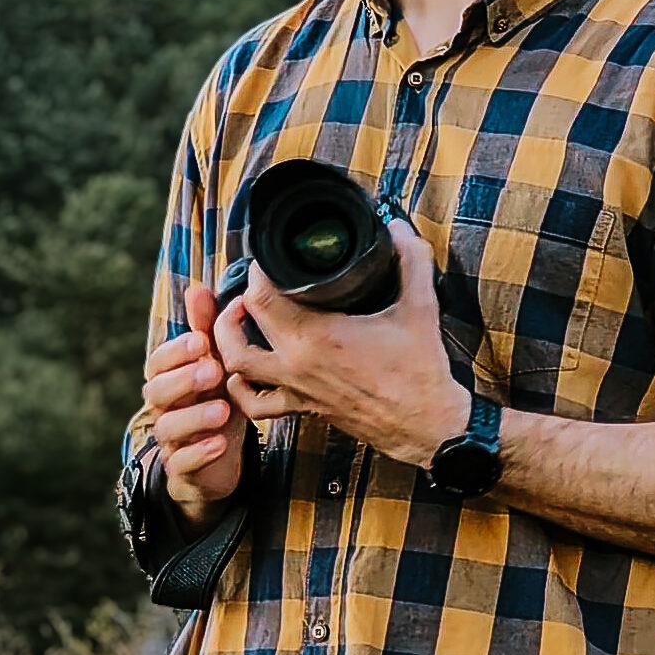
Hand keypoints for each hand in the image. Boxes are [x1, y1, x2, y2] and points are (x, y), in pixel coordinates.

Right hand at [142, 283, 247, 531]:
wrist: (221, 454)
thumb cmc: (217, 397)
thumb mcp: (216, 361)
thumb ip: (206, 326)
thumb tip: (197, 287)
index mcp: (171, 377)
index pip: (159, 361)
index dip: (175, 351)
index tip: (201, 340)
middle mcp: (165, 407)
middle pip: (157, 392)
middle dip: (183, 379)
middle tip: (213, 370)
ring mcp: (171, 440)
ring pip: (167, 428)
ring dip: (194, 417)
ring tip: (223, 409)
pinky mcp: (183, 469)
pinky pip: (182, 464)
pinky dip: (200, 454)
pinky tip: (221, 443)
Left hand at [214, 220, 470, 468]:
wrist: (426, 425)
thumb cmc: (420, 370)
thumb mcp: (420, 306)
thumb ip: (411, 260)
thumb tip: (398, 228)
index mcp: (318, 336)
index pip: (263, 297)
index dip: (257, 271)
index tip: (267, 256)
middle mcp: (297, 365)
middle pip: (243, 327)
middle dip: (242, 297)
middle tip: (257, 280)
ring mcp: (296, 390)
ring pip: (237, 367)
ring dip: (228, 340)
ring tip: (239, 317)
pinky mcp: (303, 409)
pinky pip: (256, 404)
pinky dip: (241, 388)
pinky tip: (245, 372)